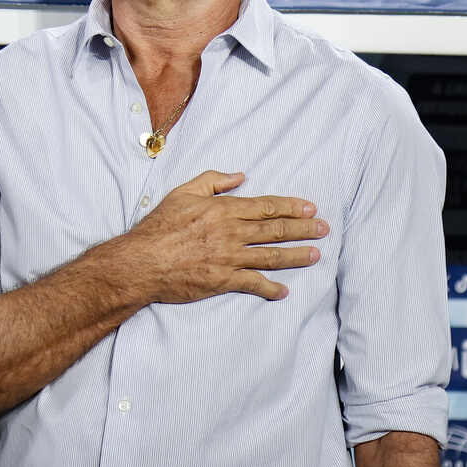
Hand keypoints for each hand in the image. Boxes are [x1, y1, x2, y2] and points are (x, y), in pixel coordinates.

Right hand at [124, 170, 326, 302]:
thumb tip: (239, 175)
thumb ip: (213, 181)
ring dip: (296, 255)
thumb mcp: (183, 192)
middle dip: (303, 229)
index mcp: (224, 209)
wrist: (142, 261)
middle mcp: (231, 233)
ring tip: (316, 254)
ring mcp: (229, 258)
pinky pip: (253, 284)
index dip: (292, 207)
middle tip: (324, 229)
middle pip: (275, 229)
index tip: (310, 208)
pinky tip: (285, 291)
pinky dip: (270, 288)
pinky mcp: (222, 280)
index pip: (266, 206)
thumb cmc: (160, 226)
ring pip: (271, 255)